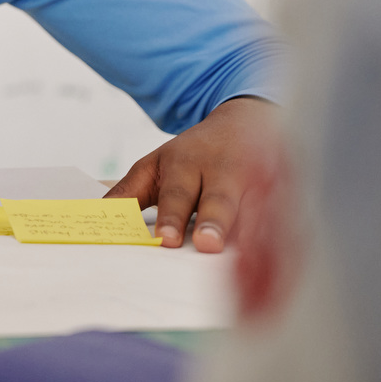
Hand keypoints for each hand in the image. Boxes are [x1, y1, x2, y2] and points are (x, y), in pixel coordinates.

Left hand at [105, 95, 278, 251]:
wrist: (246, 122)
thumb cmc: (194, 155)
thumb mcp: (156, 165)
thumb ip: (128, 191)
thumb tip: (95, 215)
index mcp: (184, 164)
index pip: (176, 193)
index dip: (172, 217)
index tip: (167, 240)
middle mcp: (222, 171)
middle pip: (219, 200)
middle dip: (214, 222)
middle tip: (208, 244)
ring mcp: (257, 180)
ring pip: (257, 211)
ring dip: (254, 235)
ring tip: (249, 259)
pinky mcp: (284, 191)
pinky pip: (285, 218)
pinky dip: (283, 239)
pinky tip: (282, 258)